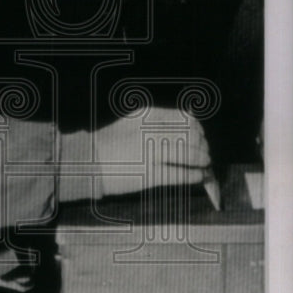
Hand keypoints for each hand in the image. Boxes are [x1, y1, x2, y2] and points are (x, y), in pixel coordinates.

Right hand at [96, 107, 210, 196]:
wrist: (86, 162)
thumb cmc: (108, 144)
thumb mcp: (132, 123)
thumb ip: (156, 123)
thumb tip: (187, 128)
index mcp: (147, 115)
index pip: (186, 118)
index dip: (198, 129)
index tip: (201, 137)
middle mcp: (151, 131)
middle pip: (191, 136)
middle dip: (203, 146)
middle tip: (206, 154)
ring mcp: (150, 153)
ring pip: (189, 155)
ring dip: (202, 161)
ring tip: (205, 166)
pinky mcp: (148, 175)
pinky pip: (180, 174)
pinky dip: (194, 175)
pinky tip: (198, 176)